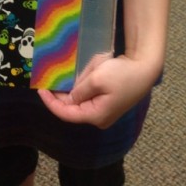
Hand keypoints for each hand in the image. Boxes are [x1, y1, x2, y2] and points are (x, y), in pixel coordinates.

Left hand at [38, 52, 159, 128]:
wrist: (145, 68)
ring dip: (70, 91)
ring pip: (81, 102)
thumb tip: (68, 99)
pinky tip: (74, 79)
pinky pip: (89, 97)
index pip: (67, 114)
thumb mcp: (96, 79)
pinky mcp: (109, 101)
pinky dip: (80, 89)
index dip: (51, 103)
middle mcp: (100, 117)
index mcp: (96, 116)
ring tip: (58, 80)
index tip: (40, 90)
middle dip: (59, 96)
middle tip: (47, 83)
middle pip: (73, 110)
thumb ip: (79, 90)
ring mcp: (105, 110)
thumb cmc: (122, 74)